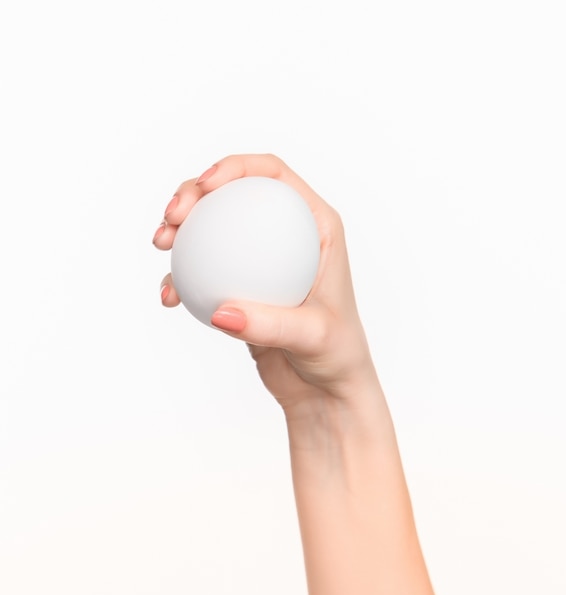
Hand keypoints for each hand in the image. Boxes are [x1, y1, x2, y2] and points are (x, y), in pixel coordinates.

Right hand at [153, 154, 375, 409]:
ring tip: (162, 244)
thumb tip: (220, 311)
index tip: (203, 185)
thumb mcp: (313, 337)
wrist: (324, 388)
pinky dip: (183, 276)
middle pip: (235, 193)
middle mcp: (288, 235)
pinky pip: (205, 270)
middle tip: (172, 217)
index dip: (236, 167)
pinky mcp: (241, 286)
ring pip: (214, 226)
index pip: (275, 175)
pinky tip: (170, 296)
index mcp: (317, 227)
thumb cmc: (336, 356)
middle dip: (195, 192)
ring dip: (181, 229)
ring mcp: (262, 260)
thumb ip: (271, 324)